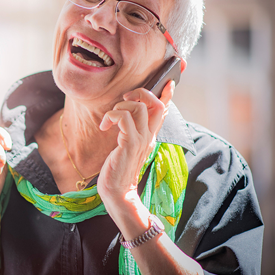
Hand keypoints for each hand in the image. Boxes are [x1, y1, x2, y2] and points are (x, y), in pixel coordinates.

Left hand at [97, 81, 174, 201]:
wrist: (118, 191)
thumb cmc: (119, 168)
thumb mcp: (128, 147)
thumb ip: (131, 131)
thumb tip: (125, 116)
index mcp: (150, 135)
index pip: (163, 111)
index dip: (167, 95)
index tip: (169, 82)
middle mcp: (149, 136)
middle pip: (154, 104)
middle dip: (140, 92)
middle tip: (125, 97)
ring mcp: (141, 140)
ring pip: (138, 107)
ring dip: (120, 106)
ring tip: (110, 119)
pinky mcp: (130, 144)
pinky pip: (123, 118)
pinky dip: (111, 116)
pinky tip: (105, 126)